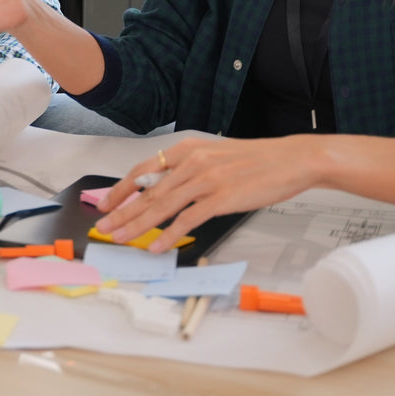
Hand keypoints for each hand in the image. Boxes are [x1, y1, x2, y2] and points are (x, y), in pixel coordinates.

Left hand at [94, 135, 323, 251]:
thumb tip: (164, 189)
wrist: (291, 160)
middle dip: (121, 212)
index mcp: (187, 149)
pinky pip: (188, 220)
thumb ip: (189, 169)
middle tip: (103, 227)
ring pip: (162, 206)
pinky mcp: (221, 198)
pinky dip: (169, 235)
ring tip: (120, 238)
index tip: (106, 203)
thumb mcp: (215, 155)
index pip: (143, 170)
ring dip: (137, 225)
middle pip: (148, 191)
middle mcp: (191, 162)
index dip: (122, 189)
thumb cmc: (256, 161)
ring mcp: (206, 180)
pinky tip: (156, 246)